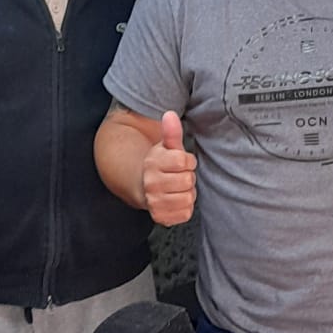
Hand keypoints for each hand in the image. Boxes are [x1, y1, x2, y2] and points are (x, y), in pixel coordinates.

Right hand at [142, 110, 196, 224]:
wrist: (144, 187)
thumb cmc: (162, 164)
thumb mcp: (167, 147)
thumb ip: (171, 132)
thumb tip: (170, 114)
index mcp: (153, 163)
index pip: (184, 161)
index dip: (187, 161)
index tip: (181, 162)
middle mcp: (151, 183)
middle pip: (188, 180)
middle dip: (188, 177)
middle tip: (179, 176)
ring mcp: (154, 202)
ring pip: (188, 198)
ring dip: (187, 193)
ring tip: (178, 188)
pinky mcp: (160, 217)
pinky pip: (185, 214)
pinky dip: (185, 208)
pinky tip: (176, 200)